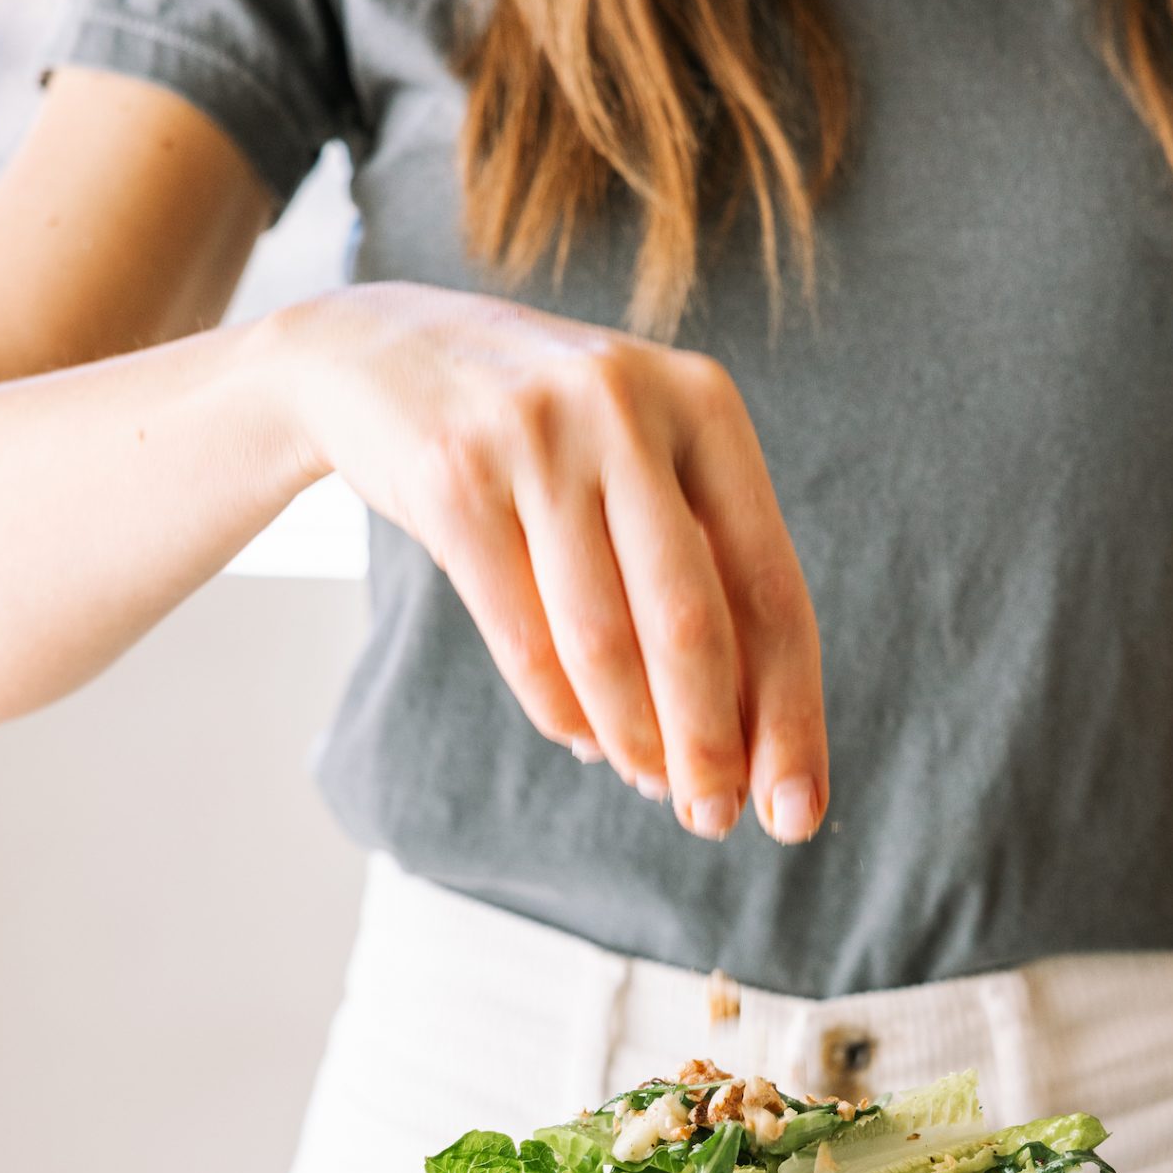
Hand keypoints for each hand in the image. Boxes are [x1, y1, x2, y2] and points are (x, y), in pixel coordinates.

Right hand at [270, 283, 826, 842]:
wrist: (375, 352)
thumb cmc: (543, 434)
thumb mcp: (638, 459)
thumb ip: (699, 566)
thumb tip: (748, 736)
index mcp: (704, 404)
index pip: (771, 585)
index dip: (790, 710)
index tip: (796, 808)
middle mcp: (627, 408)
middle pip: (693, 621)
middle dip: (710, 743)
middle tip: (715, 820)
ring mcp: (535, 437)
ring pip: (602, 638)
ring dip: (632, 737)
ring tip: (649, 783)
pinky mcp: (452, 477)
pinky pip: (522, 634)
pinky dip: (558, 708)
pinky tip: (583, 740)